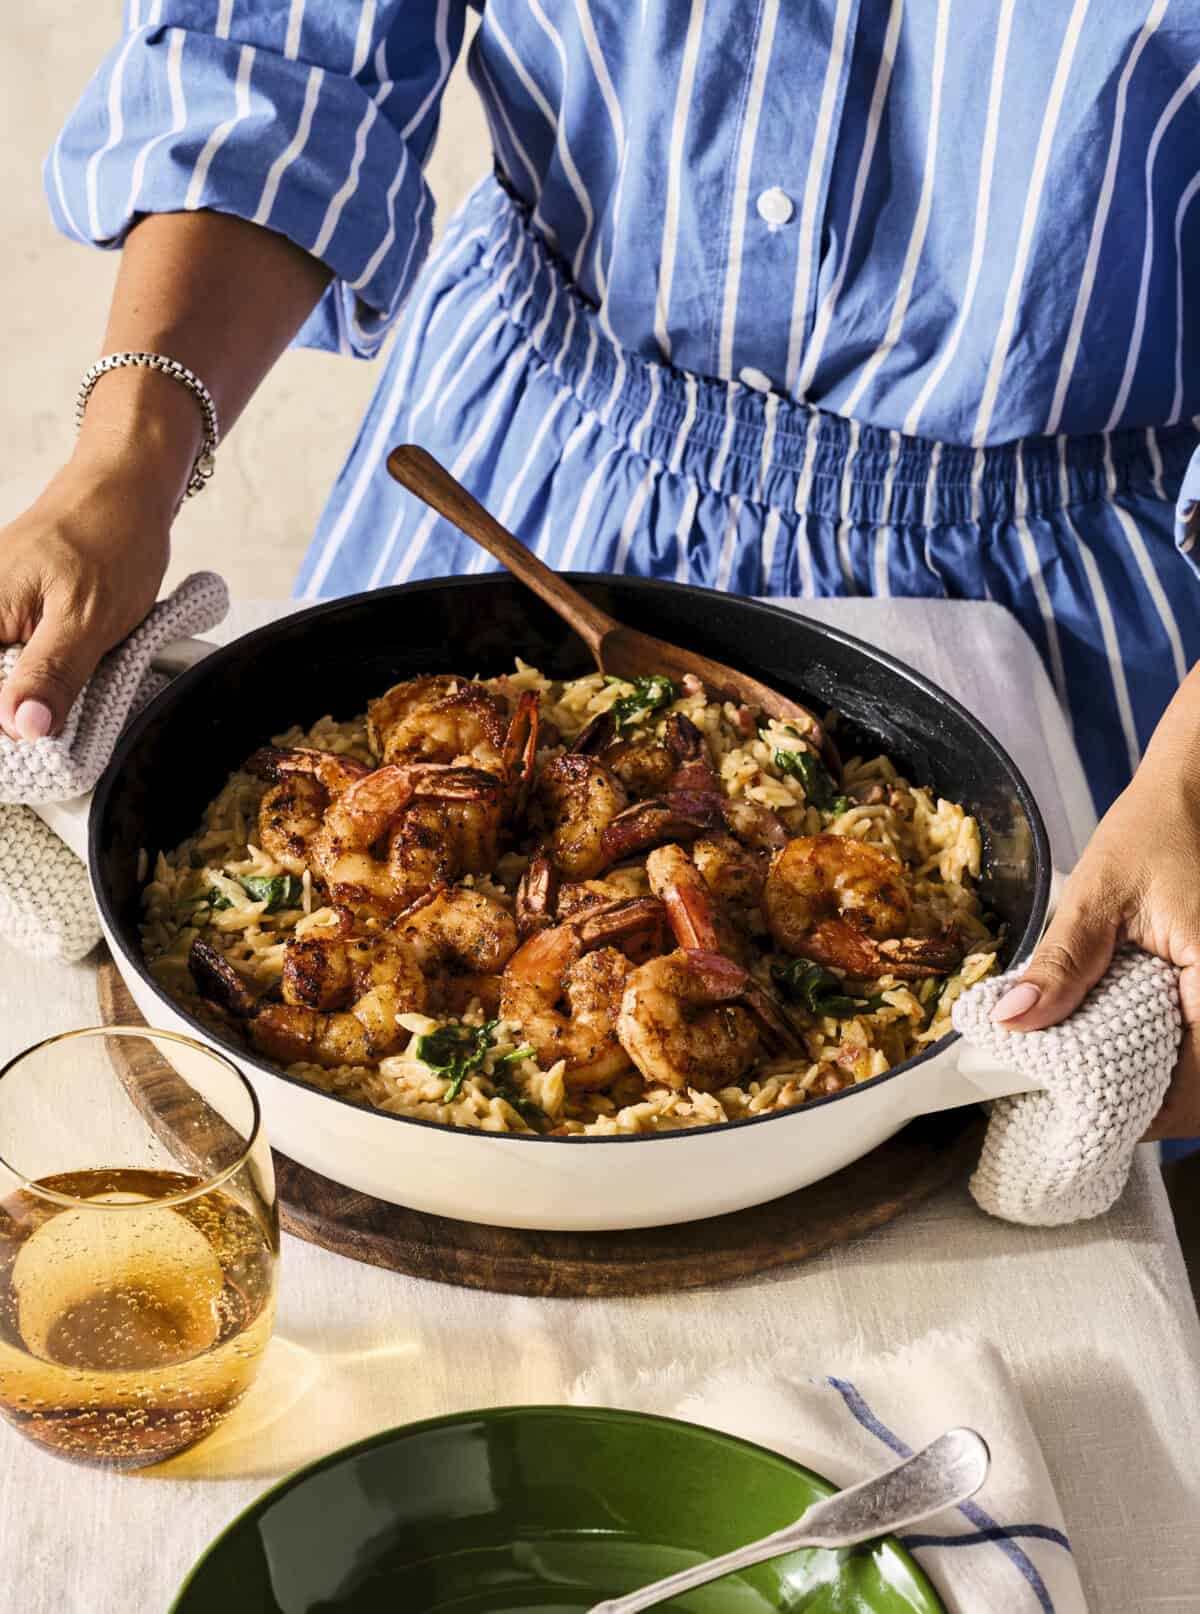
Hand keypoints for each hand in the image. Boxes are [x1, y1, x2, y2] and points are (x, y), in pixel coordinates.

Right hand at [0, 459, 170, 738]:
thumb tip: (22, 727)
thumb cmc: (109, 540)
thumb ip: (52, 675)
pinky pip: (11, 660)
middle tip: (55, 719)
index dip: (6, 727)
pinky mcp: (6, 613)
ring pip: (2, 679)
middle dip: (18, 714)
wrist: (122, 488)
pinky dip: (38, 676)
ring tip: (62, 690)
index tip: (35, 735)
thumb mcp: (89, 619)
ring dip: (30, 697)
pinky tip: (60, 673)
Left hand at [990, 734, 1199, 1138]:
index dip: (1141, 1116)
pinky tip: (1122, 1045)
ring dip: (1161, 1083)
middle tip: (1081, 1109)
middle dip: (1149, 1106)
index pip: (1192, 1084)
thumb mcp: (1100, 896)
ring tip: (1096, 1080)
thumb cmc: (1157, 830)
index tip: (1083, 1122)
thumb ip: (1062, 965)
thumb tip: (1012, 1021)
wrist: (1195, 791)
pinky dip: (1170, 1052)